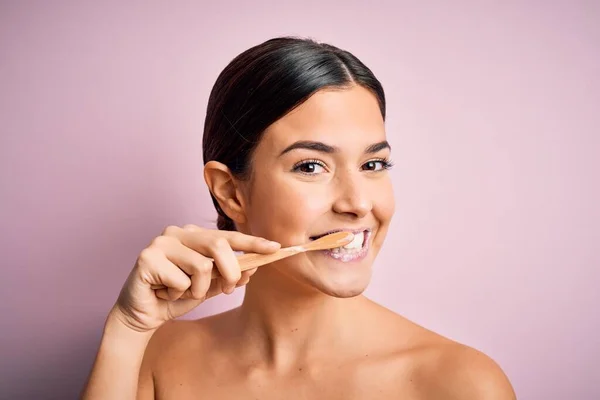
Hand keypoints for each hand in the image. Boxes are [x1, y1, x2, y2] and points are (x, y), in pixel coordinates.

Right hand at [110, 224, 279, 332]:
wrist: (143, 315)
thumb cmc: (176, 296)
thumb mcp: (209, 288)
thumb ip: (228, 276)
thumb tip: (253, 269)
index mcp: (194, 235)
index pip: (229, 236)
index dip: (253, 242)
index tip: (276, 248)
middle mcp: (178, 232)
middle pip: (219, 245)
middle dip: (231, 272)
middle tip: (228, 289)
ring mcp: (162, 242)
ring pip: (202, 266)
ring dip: (199, 290)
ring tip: (182, 292)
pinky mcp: (147, 257)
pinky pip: (181, 280)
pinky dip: (178, 294)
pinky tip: (164, 293)